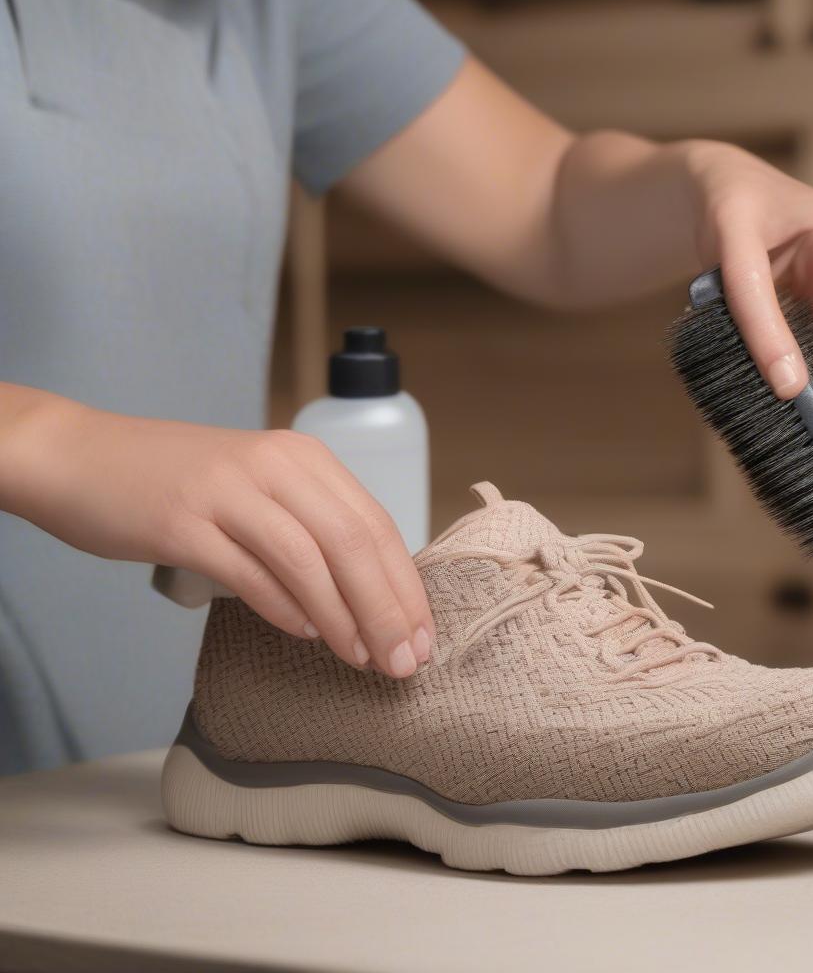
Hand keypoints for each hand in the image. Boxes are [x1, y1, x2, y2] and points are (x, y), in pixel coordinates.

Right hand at [0, 389, 433, 676]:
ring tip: (363, 660)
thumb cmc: (179, 483)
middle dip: (387, 609)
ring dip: (343, 618)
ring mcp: (227, 491)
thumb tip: (368, 597)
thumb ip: (309, 526)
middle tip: (404, 662)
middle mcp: (273, 466)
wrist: (82, 456)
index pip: (375, 524)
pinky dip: (284, 609)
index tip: (423, 636)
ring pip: (307, 560)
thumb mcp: (259, 487)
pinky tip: (306, 636)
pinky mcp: (182, 522)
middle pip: (352, 542)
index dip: (405, 585)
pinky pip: (248, 573)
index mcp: (302, 458)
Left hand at [680, 139, 812, 397]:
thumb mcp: (733, 255)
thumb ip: (758, 317)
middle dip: (809, 375)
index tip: (798, 415)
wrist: (717, 189)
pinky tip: (768, 382)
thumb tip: (788, 385)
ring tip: (767, 404)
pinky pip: (809, 341)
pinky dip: (786, 361)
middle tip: (782, 423)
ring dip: (796, 372)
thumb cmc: (726, 209)